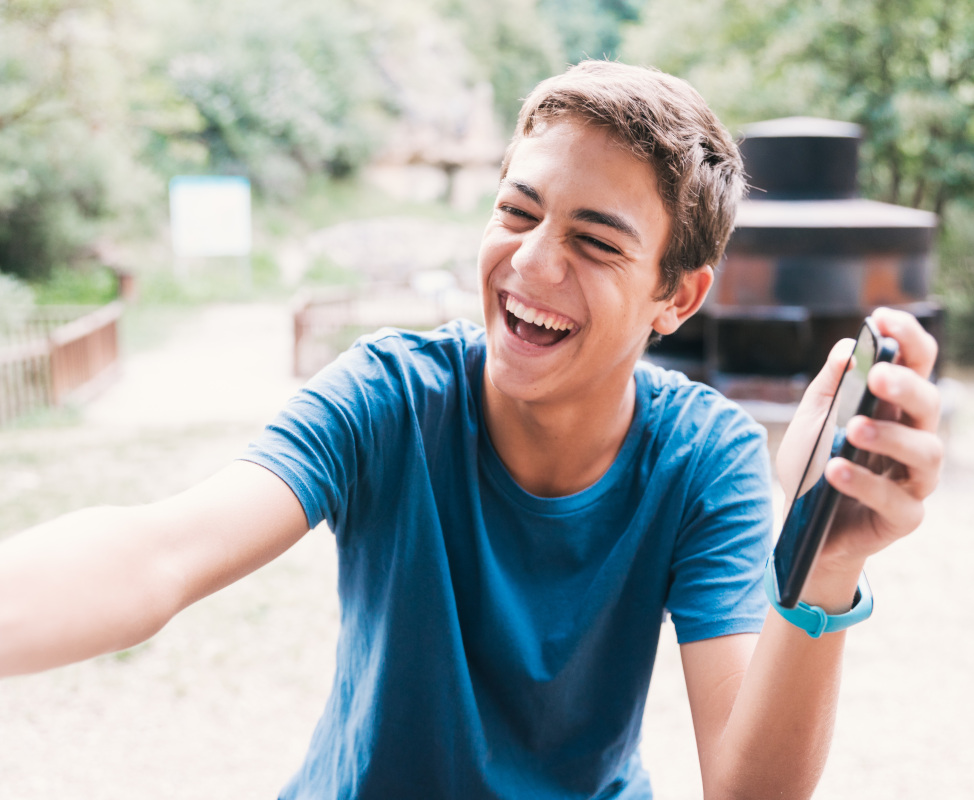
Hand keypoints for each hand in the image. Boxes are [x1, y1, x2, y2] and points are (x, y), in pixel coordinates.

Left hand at [778, 308, 942, 575]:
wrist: (801, 527)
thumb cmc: (812, 466)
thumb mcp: (812, 420)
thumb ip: (830, 386)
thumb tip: (847, 347)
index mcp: (895, 406)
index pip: (915, 365)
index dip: (907, 338)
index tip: (883, 316)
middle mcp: (915, 438)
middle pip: (929, 404)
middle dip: (906, 386)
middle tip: (877, 375)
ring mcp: (914, 479)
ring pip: (925, 452)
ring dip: (890, 436)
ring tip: (853, 427)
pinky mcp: (904, 517)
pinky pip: (895, 500)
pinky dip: (865, 482)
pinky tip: (836, 469)